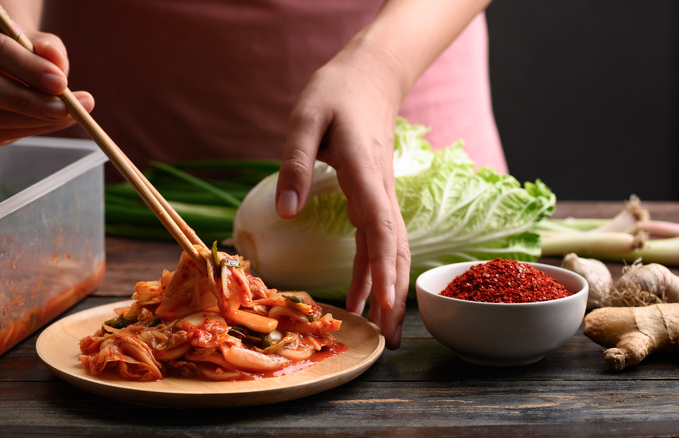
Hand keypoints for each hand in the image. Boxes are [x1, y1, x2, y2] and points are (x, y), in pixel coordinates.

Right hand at [0, 11, 93, 145]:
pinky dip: (32, 130)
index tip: (61, 82)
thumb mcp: (41, 41)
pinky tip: (55, 122)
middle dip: (28, 102)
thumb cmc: (27, 48)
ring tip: (72, 115)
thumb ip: (49, 49)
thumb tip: (57, 64)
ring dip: (36, 121)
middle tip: (66, 109)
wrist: (14, 62)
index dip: (28, 68)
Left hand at [276, 41, 410, 348]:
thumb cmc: (334, 95)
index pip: (379, 227)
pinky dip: (373, 272)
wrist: (368, 78)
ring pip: (391, 251)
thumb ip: (296, 164)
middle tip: (390, 341)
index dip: (381, 268)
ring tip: (382, 332)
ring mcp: (381, 196)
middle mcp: (379, 190)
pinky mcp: (374, 198)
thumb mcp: (305, 120)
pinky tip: (362, 296)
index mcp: (363, 172)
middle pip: (393, 250)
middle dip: (392, 296)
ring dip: (387, 290)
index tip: (382, 304)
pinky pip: (378, 242)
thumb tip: (285, 215)